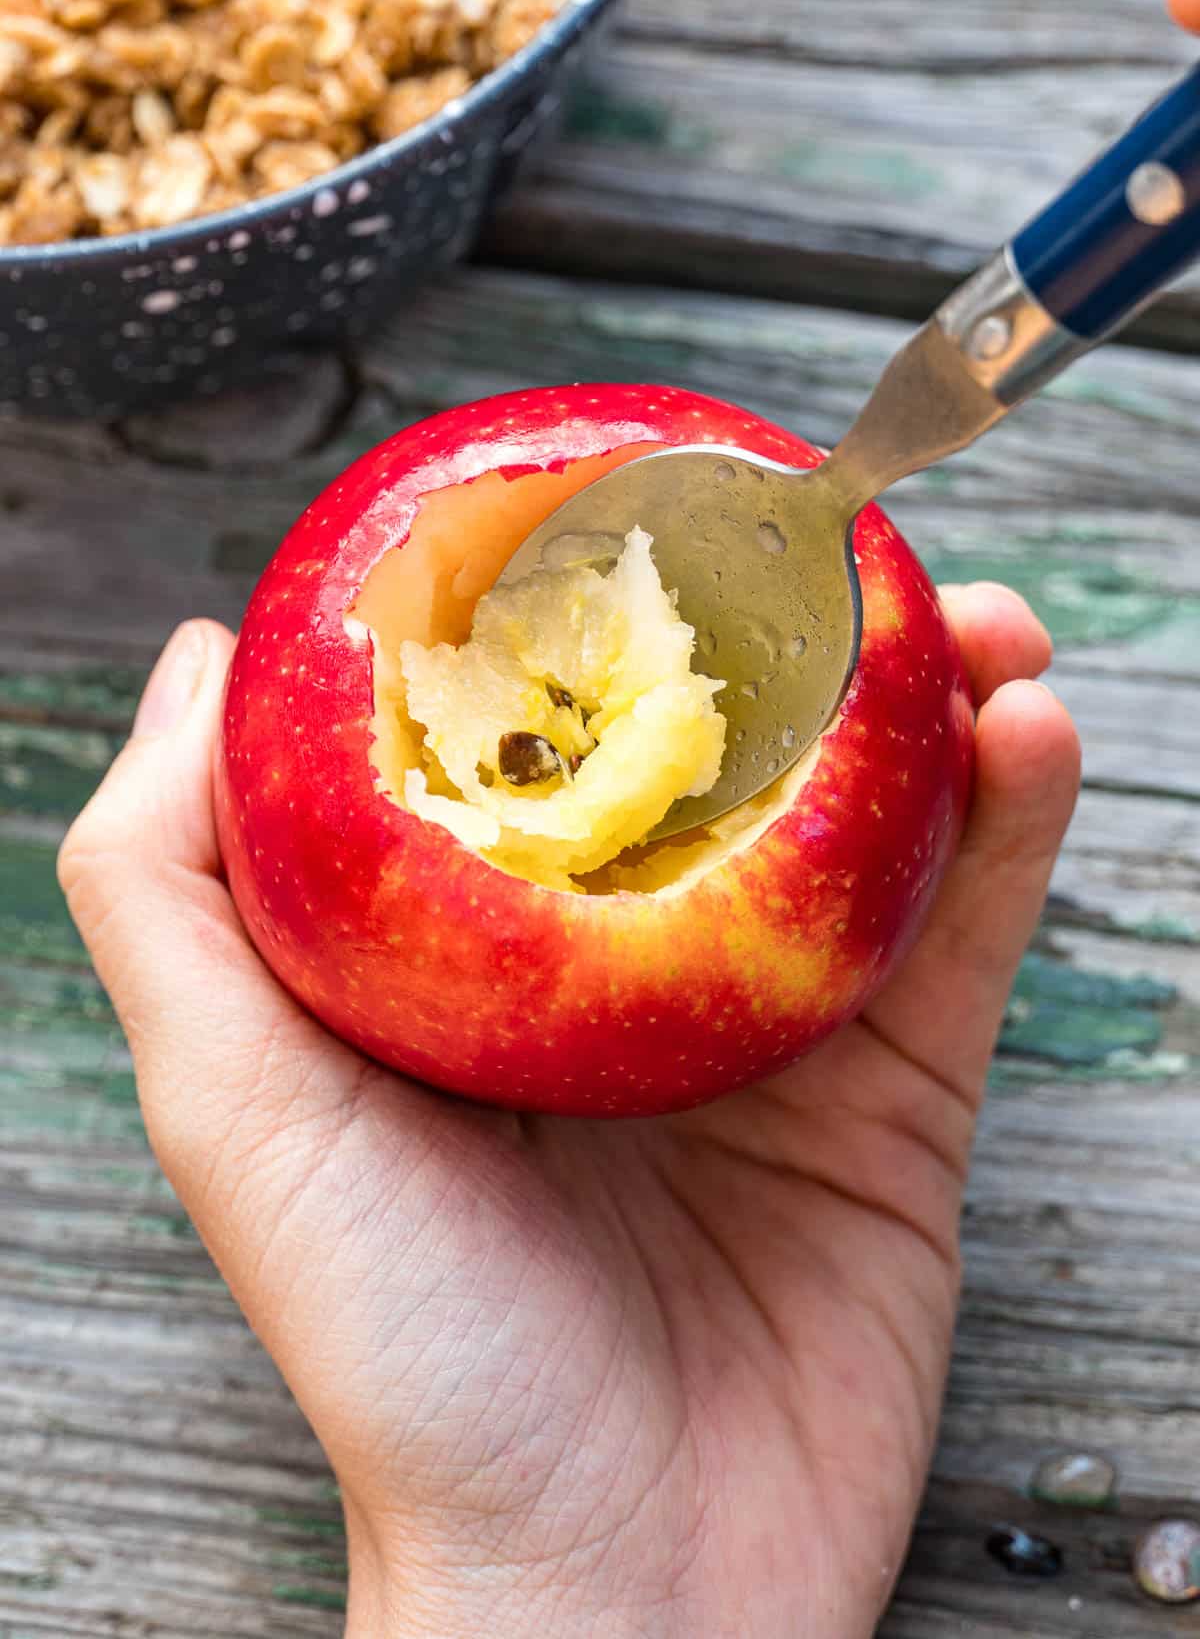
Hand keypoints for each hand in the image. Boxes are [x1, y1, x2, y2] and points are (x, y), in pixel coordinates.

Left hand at [60, 586, 1078, 1638]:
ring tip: (984, 630)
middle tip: (853, 554)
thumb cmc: (403, 1357)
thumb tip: (190, 656)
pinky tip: (1032, 742)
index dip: (597, 616)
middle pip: (724, 763)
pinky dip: (1011, 832)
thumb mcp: (233, 1103)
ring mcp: (767, 1035)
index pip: (544, 740)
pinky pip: (964, 942)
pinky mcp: (890, 1109)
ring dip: (934, 711)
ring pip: (867, 829)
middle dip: (800, 646)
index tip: (646, 512)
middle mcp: (625, 977)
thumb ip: (174, 884)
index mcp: (482, 954)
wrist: (615, 1598)